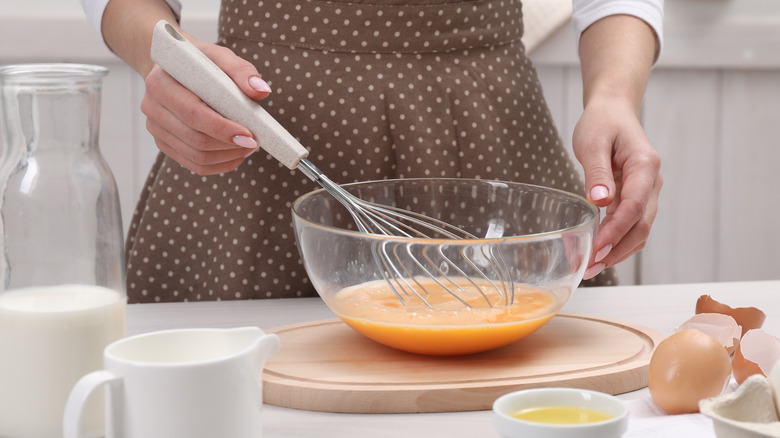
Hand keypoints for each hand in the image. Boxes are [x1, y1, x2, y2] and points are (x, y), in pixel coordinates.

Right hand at [141, 40, 271, 174]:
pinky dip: (218, 164)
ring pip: (195, 156)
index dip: (222, 128)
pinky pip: (193, 164)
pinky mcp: (163, 143)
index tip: (249, 135)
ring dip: (227, 157)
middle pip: (195, 139)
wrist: (173, 68)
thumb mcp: (220, 57)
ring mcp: (156, 128)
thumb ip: (241, 71)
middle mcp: (152, 107)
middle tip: (254, 143)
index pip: (193, 113)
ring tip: (248, 148)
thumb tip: (261, 90)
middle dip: (229, 146)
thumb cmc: (199, 62)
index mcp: (161, 82)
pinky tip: (235, 155)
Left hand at [572, 96, 662, 278]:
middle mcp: (652, 182)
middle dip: (617, 250)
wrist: (613, 112)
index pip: (634, 206)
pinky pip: (631, 225)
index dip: (616, 231)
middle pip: (641, 225)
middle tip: (590, 268)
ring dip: (617, 252)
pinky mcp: (637, 198)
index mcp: (645, 166)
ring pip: (639, 230)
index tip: (597, 249)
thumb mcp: (592, 142)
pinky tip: (597, 254)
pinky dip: (617, 242)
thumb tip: (600, 201)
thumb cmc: (602, 123)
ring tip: (590, 268)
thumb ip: (596, 172)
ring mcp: (648, 192)